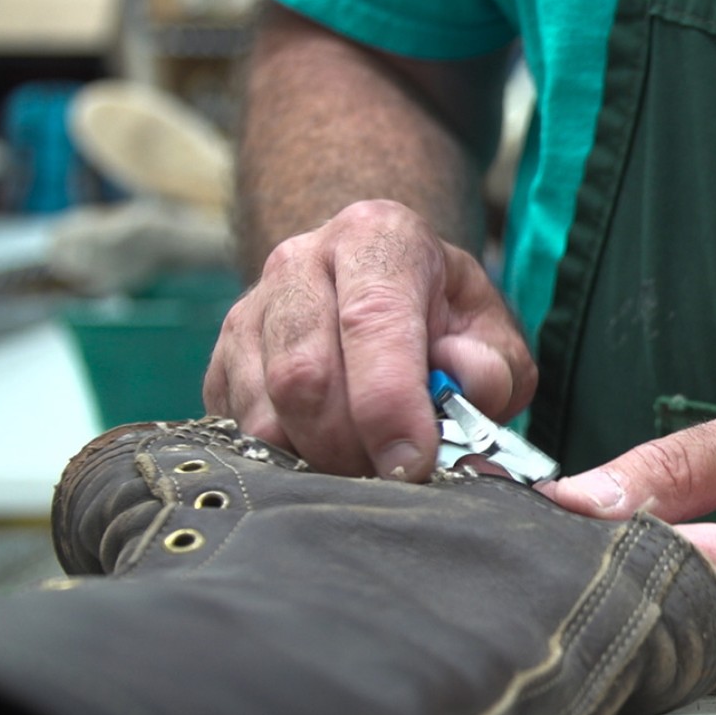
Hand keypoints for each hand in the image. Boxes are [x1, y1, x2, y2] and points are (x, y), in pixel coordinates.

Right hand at [204, 200, 533, 480]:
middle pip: (302, 374)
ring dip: (315, 460)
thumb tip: (463, 388)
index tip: (412, 462)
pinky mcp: (222, 357)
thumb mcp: (491, 332)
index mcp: (379, 238)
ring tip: (364, 466)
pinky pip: (236, 428)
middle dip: (349, 446)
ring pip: (263, 410)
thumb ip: (493, 365)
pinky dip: (283, 459)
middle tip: (390, 476)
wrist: (381, 288)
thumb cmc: (443, 319)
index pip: (372, 320)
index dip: (389, 403)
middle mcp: (302, 261)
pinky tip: (326, 452)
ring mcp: (251, 308)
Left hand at [538, 354, 715, 681]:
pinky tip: (664, 554)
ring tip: (629, 525)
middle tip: (579, 514)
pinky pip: (702, 641)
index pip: (663, 580)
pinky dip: (673, 600)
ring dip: (640, 588)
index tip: (555, 511)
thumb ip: (672, 466)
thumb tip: (576, 502)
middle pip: (663, 622)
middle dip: (612, 568)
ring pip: (675, 641)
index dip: (597, 545)